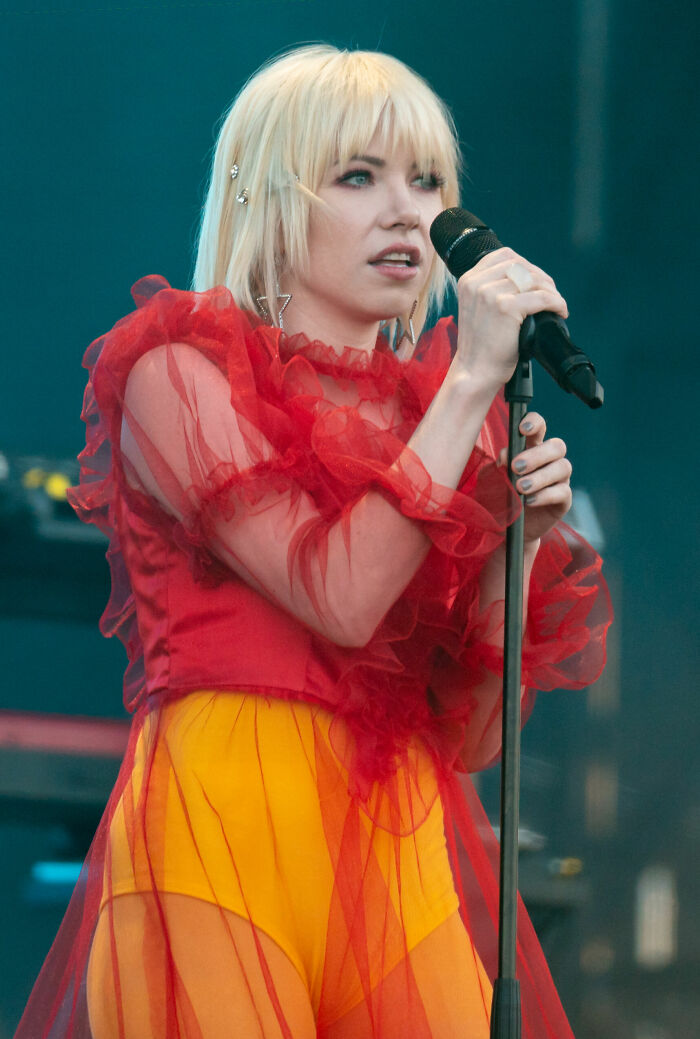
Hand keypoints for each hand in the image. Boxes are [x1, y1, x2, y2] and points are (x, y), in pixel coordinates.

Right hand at [454, 247, 568, 390]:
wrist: (475, 371)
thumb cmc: (481, 346)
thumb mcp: (478, 308)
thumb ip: (493, 289)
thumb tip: (528, 278)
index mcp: (468, 280)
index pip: (504, 256)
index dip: (526, 265)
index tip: (537, 282)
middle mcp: (476, 283)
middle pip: (521, 264)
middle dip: (541, 278)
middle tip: (552, 295)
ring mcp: (489, 293)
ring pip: (533, 280)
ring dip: (551, 291)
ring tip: (556, 305)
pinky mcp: (505, 307)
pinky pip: (541, 297)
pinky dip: (556, 303)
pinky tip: (559, 312)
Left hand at [498, 411, 571, 542]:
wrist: (504, 528)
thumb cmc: (497, 497)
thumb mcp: (491, 480)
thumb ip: (497, 465)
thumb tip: (505, 455)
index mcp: (531, 449)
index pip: (539, 427)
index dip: (534, 423)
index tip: (522, 429)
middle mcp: (549, 461)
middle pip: (557, 446)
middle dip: (537, 455)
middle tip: (516, 467)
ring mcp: (559, 480)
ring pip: (563, 467)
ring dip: (540, 476)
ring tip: (520, 487)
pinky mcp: (563, 500)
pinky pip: (562, 492)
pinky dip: (545, 495)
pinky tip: (528, 501)